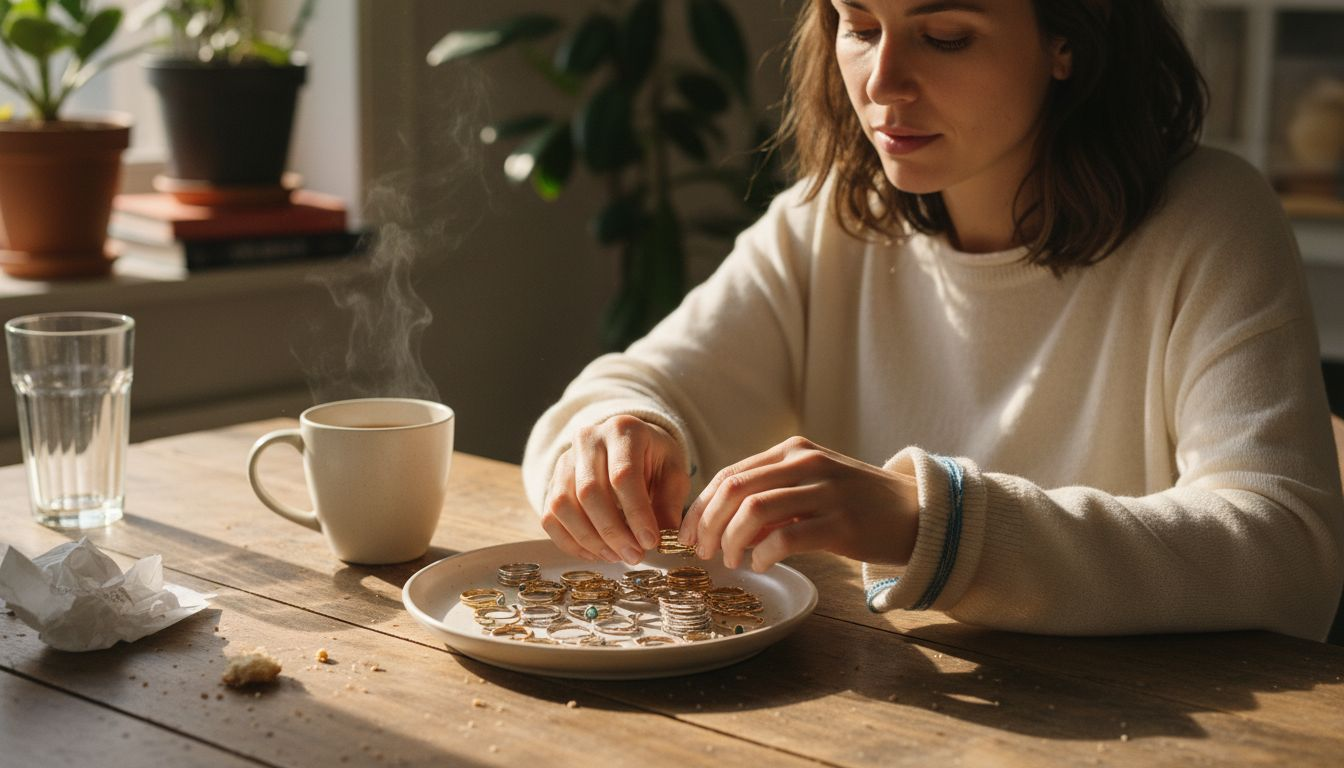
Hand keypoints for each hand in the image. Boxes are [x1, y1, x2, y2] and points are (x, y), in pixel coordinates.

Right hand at [541, 415, 690, 564]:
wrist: (627, 445)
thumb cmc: (653, 459)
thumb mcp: (672, 472)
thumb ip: (670, 502)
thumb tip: (667, 537)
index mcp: (623, 430)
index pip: (623, 474)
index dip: (636, 513)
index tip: (650, 541)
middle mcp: (588, 439)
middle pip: (589, 491)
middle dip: (612, 532)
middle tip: (634, 556)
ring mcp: (564, 460)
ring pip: (563, 506)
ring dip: (590, 540)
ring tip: (616, 556)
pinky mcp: (552, 482)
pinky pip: (550, 517)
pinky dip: (570, 542)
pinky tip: (596, 553)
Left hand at [679, 436, 918, 571]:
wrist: (918, 512)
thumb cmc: (858, 503)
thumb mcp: (812, 485)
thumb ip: (771, 497)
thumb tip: (721, 526)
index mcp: (793, 450)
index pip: (730, 474)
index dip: (701, 506)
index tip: (689, 534)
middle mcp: (806, 463)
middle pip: (734, 489)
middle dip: (707, 524)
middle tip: (702, 552)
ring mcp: (825, 491)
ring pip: (754, 510)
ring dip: (731, 540)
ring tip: (731, 560)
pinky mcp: (841, 523)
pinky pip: (787, 537)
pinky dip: (764, 553)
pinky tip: (761, 563)